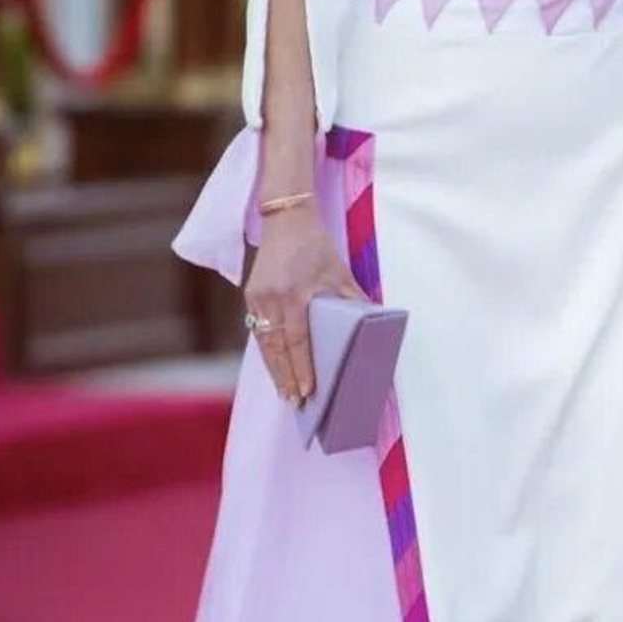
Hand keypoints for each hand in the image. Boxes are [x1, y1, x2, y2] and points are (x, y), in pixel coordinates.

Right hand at [244, 206, 365, 404]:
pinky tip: (274, 367)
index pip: (297, 340)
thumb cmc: (316, 244)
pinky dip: (265, 351)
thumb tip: (372, 321)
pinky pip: (257, 330)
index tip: (306, 391)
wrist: (285, 218)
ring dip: (273, 369)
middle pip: (276, 349)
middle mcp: (271, 298)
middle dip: (285, 377)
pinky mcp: (250, 295)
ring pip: (263, 342)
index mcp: (294, 293)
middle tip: (293, 403)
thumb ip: (354, 297)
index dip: (301, 367)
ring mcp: (257, 297)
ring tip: (283, 392)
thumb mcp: (339, 270)